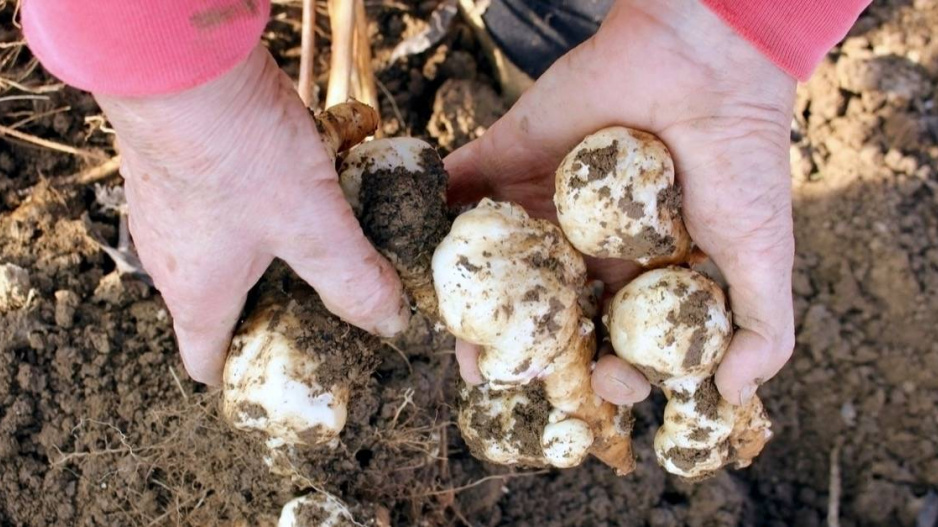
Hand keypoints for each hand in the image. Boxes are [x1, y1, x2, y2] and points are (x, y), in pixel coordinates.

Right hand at [95, 45, 408, 385]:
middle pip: (216, 306)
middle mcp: (168, 261)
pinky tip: (286, 175)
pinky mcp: (168, 168)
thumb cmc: (239, 154)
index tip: (286, 364)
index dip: (244, 373)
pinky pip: (211, 203)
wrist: (178, 66)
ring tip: (312, 231)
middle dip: (267, 307)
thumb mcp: (314, 224)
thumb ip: (353, 279)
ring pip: (215, 251)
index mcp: (196, 294)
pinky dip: (247, 203)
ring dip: (260, 249)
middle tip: (319, 295)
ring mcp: (162, 211)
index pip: (206, 361)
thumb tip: (391, 321)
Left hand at [445, 0, 795, 405]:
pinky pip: (461, 189)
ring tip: (452, 336)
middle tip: (496, 375)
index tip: (605, 384)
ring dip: (470, 300)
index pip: (609, 335)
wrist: (705, 65)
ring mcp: (542, 200)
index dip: (603, 369)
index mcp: (640, 270)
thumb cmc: (741, 160)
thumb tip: (735, 392)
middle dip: (519, 346)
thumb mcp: (764, 255)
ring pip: (494, 261)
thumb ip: (762, 330)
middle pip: (540, 308)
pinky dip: (435, 216)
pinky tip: (419, 257)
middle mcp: (585, 241)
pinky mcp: (509, 157)